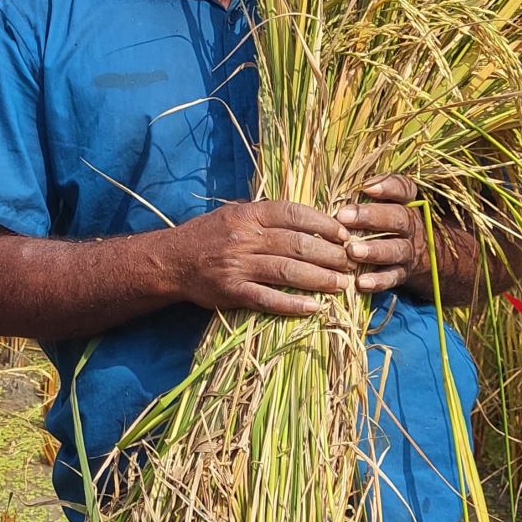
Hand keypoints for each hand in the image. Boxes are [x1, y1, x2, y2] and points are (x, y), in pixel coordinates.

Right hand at [170, 200, 358, 315]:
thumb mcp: (233, 213)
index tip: (344, 234)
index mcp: (247, 214)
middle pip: (298, 245)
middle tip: (350, 263)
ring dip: (320, 280)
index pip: (294, 214)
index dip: (323, 224)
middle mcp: (244, 238)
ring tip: (342, 285)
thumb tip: (310, 219)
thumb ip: (266, 216)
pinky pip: (268, 299)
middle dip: (331, 255)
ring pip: (288, 272)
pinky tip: (314, 308)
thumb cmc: (208, 235)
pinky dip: (293, 304)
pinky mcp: (231, 291)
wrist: (170, 261)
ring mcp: (237, 265)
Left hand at [335, 174, 429, 292]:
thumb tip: (333, 183)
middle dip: (371, 217)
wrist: (420, 255)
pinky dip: (378, 280)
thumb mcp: (383, 203)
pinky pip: (394, 277)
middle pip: (398, 217)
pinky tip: (361, 282)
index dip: (388, 186)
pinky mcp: (404, 272)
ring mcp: (409, 250)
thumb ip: (364, 193)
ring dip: (374, 250)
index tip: (366, 187)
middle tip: (344, 216)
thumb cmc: (385, 221)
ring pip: (396, 249)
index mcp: (405, 202)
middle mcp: (410, 225)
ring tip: (352, 251)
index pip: (404, 189)